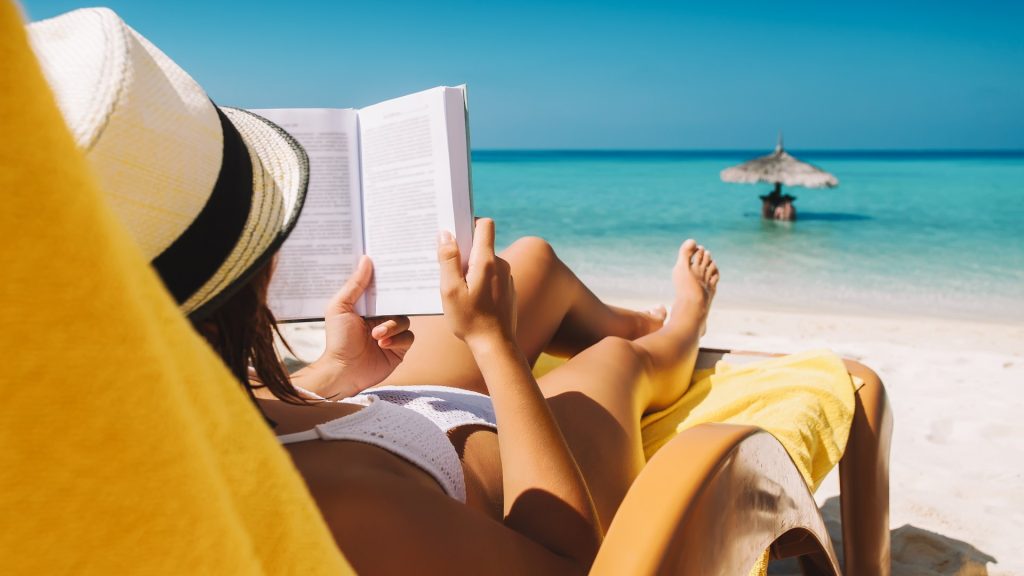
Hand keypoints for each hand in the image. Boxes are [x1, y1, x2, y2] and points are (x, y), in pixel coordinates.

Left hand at [304, 256, 412, 396]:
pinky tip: (382, 345)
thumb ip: (354, 284)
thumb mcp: (340, 307)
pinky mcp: (399, 348)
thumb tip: (366, 260)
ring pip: (404, 319)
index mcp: (367, 306)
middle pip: (398, 302)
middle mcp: (381, 318)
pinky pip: (408, 337)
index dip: (386, 281)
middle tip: (385, 308)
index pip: (382, 288)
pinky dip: (397, 339)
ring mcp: (391, 333)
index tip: (392, 269)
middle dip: (392, 306)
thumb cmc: (337, 340)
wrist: (344, 371)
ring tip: (376, 335)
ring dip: (391, 326)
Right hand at [437, 218, 516, 348]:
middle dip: (464, 251)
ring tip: (456, 289)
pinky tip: (469, 299)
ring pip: (485, 262)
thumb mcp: (450, 290)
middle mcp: (501, 265)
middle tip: (446, 268)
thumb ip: (448, 259)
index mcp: (487, 261)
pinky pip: (491, 276)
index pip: (485, 225)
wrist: (495, 346)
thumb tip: (445, 234)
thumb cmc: (470, 320)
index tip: (454, 233)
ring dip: (470, 269)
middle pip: (482, 244)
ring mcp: (507, 278)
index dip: (470, 223)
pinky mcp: (508, 290)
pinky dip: (479, 281)